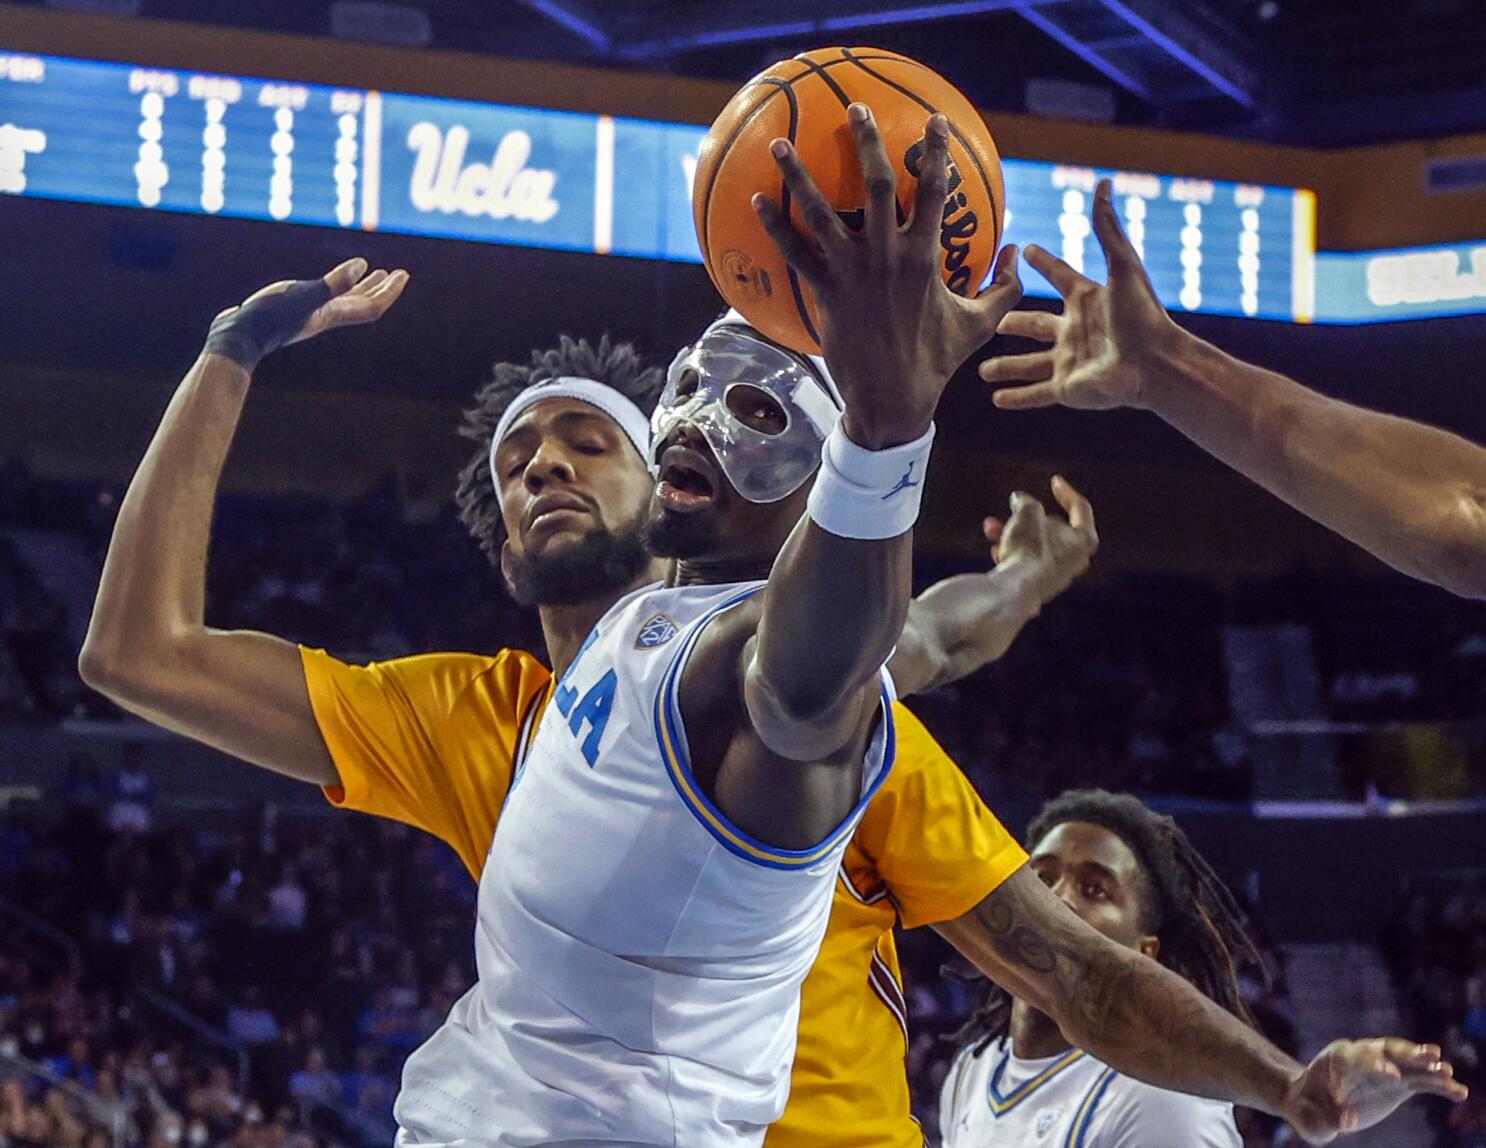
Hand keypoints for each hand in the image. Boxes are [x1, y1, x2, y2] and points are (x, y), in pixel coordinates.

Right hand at [204, 258, 408, 372]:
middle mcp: (325, 316)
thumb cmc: (270, 317)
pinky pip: (324, 298)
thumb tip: (364, 265)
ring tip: (373, 272)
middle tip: (396, 274)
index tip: (403, 274)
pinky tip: (328, 281)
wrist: (237, 338)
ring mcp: (309, 315)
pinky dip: (334, 287)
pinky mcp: (291, 311)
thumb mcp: (304, 295)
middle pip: (362, 304)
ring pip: (344, 301)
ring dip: (361, 287)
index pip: (371, 306)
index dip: (390, 292)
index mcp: (333, 315)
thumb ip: (335, 283)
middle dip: (381, 289)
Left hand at [753, 104, 1021, 447]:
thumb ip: (1003, 286)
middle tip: (855, 109)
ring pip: (822, 213)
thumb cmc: (936, 361)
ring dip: (798, 176)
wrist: (893, 399)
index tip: (935, 122)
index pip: (934, 192)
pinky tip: (756, 201)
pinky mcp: (826, 293)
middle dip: (867, 142)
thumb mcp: (979, 324)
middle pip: (875, 185)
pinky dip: (775, 226)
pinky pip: (795, 253)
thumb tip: (1018, 251)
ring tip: (780, 144)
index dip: (936, 153)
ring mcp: (852, 273)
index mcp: (925, 257)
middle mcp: (887, 256)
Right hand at [978, 178, 1182, 411]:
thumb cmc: (1143, 315)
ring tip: (982, 370)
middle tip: (993, 321)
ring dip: (1006, 367)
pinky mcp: (1066, 388)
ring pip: (1028, 364)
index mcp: (1087, 300)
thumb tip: (1103, 182)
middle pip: (1035, 326)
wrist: (1156, 364)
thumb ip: (1106, 228)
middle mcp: (1074, 331)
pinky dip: (1016, 398)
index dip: (1043, 264)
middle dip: (1014, 324)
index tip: (1025, 252)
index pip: (1059, 277)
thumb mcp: (1122, 266)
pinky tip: (996, 401)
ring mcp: (1068, 361)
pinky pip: (1035, 394)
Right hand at [984, 475, 1096, 606]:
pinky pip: (1024, 563)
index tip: (1054, 480)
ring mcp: (1056, 576)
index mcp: (1083, 541)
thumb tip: (1019, 500)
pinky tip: (996, 552)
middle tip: (1012, 508)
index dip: (1066, 491)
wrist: (1013, 592)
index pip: (1080, 508)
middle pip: (1052, 528)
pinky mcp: (1037, 587)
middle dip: (1027, 516)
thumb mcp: (1027, 512)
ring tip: (990, 529)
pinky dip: (1011, 552)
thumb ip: (1025, 502)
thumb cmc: (1028, 549)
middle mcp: (1074, 560)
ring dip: (1013, 533)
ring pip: (1033, 545)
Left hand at [1283, 1039, 1466, 1142]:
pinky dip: (1439, 1085)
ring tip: (1448, 1070)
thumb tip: (1349, 1119)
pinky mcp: (1398, 1082)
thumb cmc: (1308, 1110)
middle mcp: (1362, 1056)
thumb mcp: (1308, 1119)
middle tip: (1431, 1054)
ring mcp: (1382, 1067)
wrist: (1313, 1103)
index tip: (1392, 1077)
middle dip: (1408, 1052)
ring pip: (1408, 1062)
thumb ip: (1325, 1121)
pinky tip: (1459, 1092)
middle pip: (1387, 1049)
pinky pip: (1421, 1081)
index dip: (1375, 1064)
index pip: (1358, 1055)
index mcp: (1337, 1058)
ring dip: (1429, 1065)